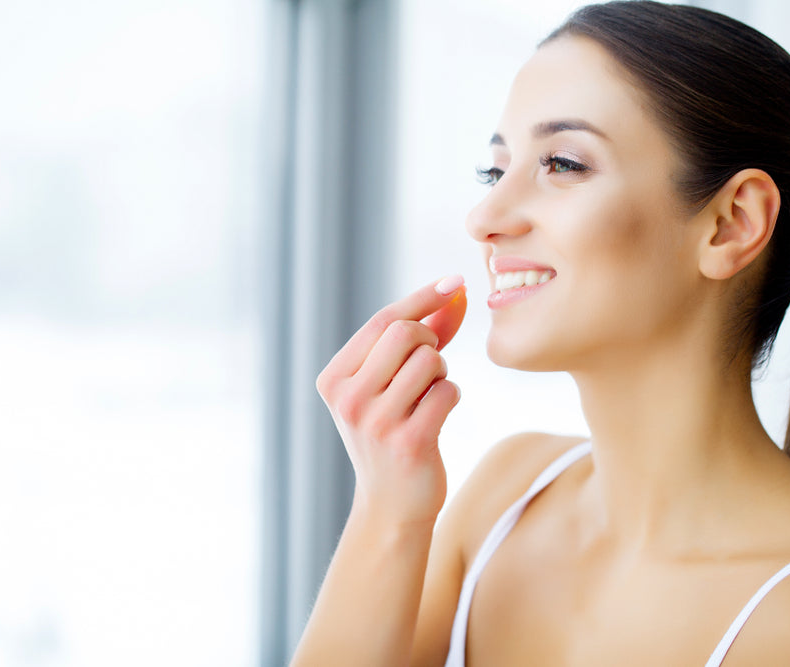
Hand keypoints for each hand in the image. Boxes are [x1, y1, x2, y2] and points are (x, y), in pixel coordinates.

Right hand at [316, 275, 467, 526]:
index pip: (383, 321)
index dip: (423, 298)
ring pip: (431, 360)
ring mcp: (376, 422)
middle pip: (406, 333)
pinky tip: (436, 417)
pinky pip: (448, 391)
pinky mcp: (408, 442)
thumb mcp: (389, 384)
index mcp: (334, 379)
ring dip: (441, 373)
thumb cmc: (392, 433)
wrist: (391, 505)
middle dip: (430, 342)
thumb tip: (454, 292)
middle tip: (428, 368)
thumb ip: (417, 337)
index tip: (455, 281)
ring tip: (428, 396)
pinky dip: (451, 397)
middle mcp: (348, 398)